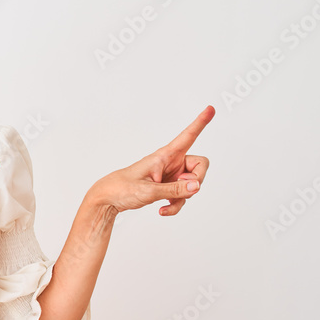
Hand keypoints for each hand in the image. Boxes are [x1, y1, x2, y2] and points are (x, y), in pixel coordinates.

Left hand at [90, 105, 213, 215]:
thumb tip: (196, 186)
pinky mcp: (167, 187)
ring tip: (166, 202)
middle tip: (185, 189)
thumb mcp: (149, 190)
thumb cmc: (123, 188)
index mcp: (165, 155)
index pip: (187, 136)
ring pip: (192, 184)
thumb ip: (175, 190)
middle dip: (197, 180)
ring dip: (184, 197)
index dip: (200, 123)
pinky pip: (182, 195)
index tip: (210, 108)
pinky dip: (175, 205)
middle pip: (200, 166)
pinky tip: (163, 210)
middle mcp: (170, 163)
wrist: (108, 199)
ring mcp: (170, 176)